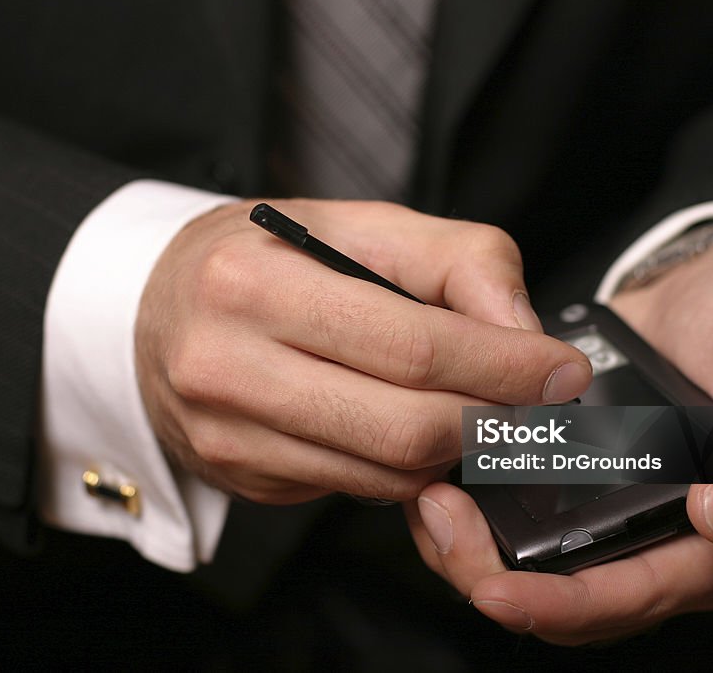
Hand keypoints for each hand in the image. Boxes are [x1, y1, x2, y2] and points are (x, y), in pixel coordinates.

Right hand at [135, 199, 590, 503]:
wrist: (151, 308)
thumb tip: (525, 336)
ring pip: (384, 472)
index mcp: (254, 283)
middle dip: (491, 422)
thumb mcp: (358, 223)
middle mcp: (227, 366)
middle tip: (533, 403)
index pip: (411, 345)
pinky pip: (353, 489)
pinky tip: (409, 428)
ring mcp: (228, 434)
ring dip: (453, 449)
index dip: (504, 367)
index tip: (562, 372)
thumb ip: (457, 261)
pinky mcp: (240, 476)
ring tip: (476, 408)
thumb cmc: (264, 257)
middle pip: (403, 426)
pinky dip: (403, 467)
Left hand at [406, 245, 712, 644]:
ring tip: (434, 508)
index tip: (499, 591)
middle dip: (504, 584)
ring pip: (549, 576)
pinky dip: (484, 521)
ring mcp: (628, 521)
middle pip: (585, 602)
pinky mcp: (589, 493)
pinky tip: (444, 488)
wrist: (705, 287)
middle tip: (443, 532)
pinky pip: (533, 532)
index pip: (646, 592)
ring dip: (483, 556)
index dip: (571, 603)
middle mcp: (677, 543)